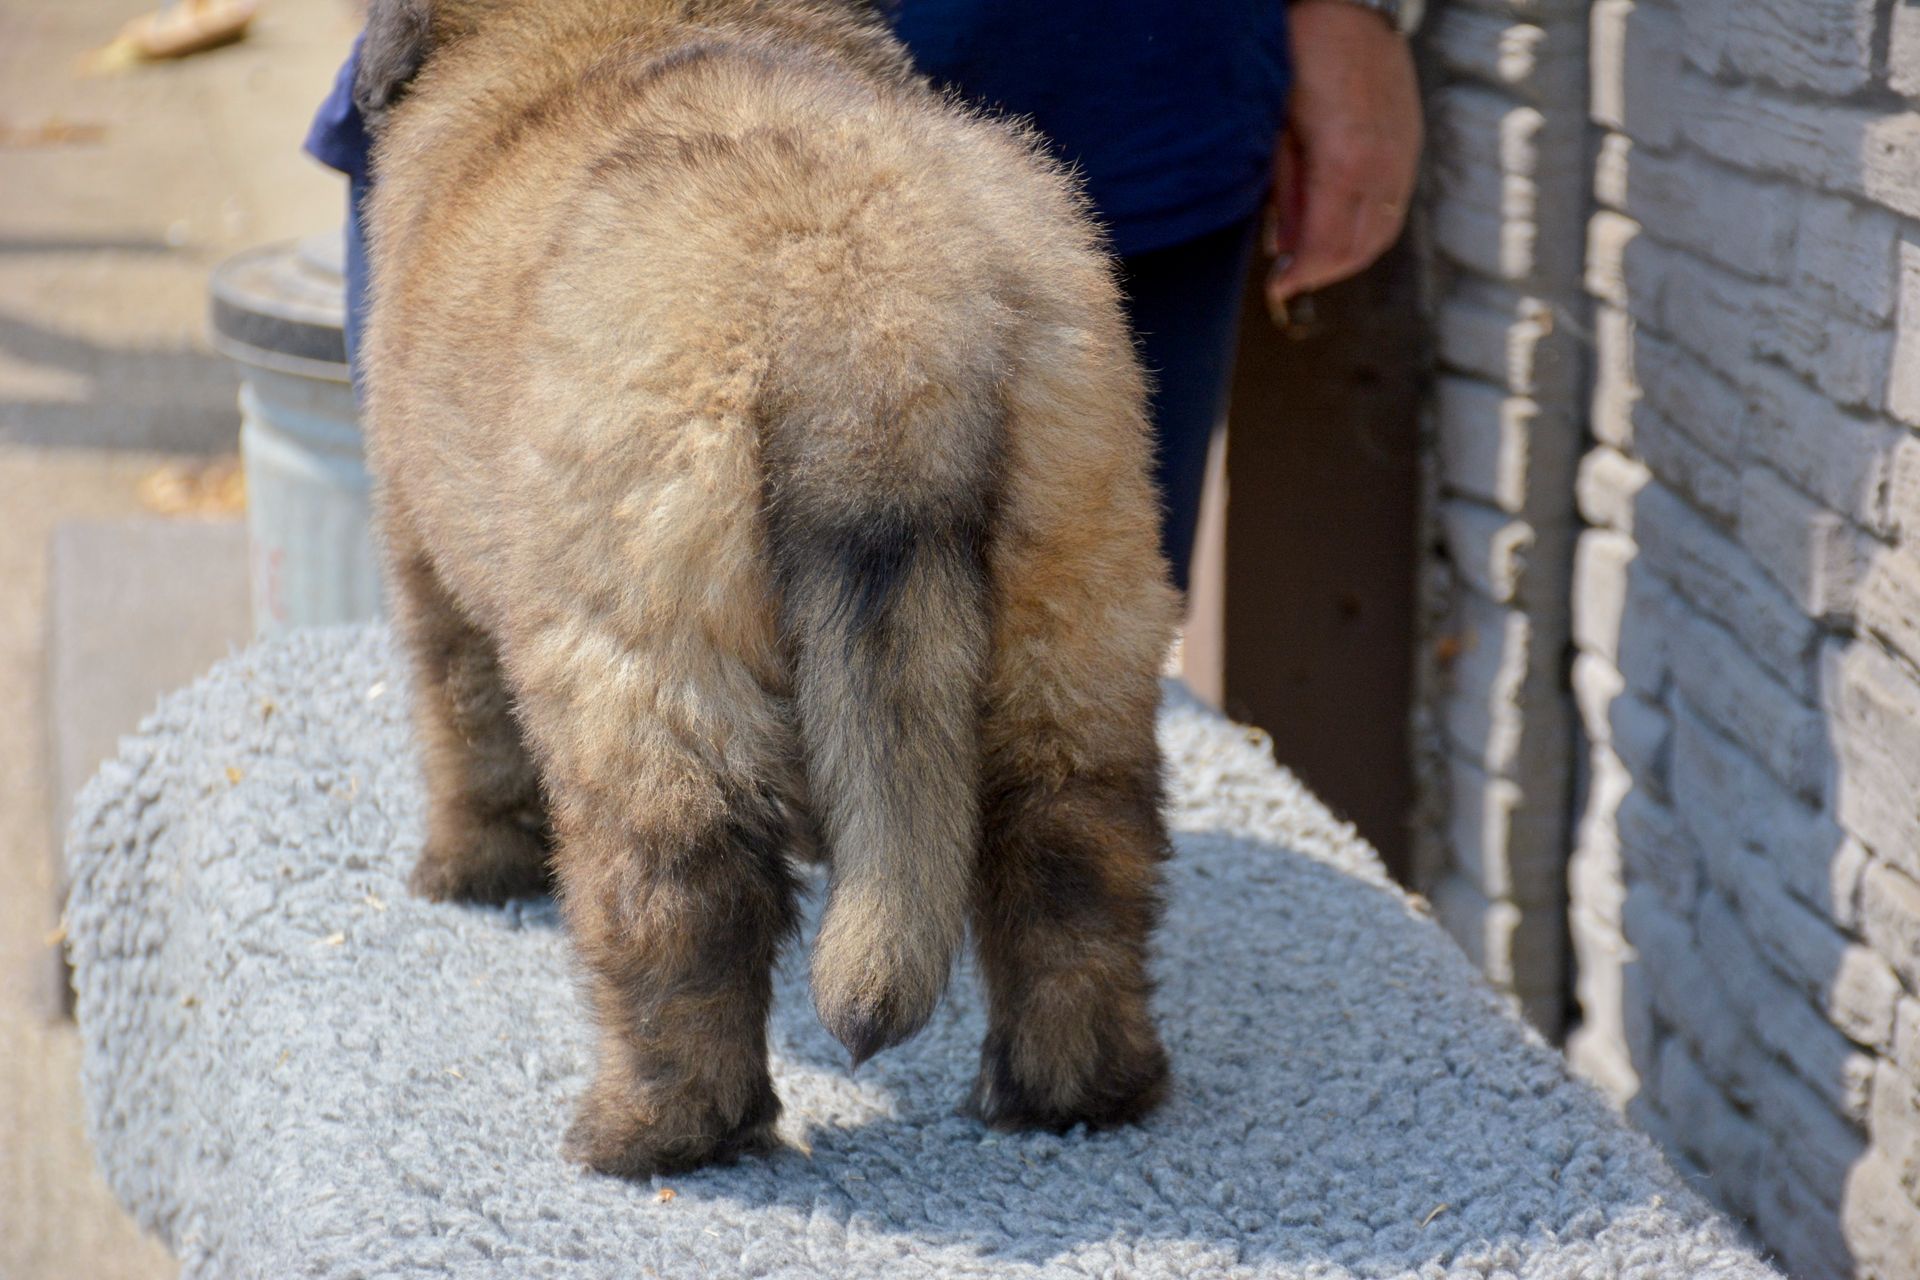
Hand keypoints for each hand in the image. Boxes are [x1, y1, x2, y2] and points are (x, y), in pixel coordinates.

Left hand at [1266, 0, 1422, 314]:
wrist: (1350, 1)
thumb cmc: (1300, 54)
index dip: (1302, 275)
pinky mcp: (1412, 141)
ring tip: (1311, 257)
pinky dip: (1367, 226)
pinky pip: (1394, 203)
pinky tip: (1337, 223)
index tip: (1277, 288)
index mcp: (1346, 161)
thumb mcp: (1274, 125)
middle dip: (1324, 272)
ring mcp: (1404, 152)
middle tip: (1291, 278)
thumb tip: (1283, 244)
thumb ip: (1284, 187)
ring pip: (1383, 230)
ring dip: (1347, 255)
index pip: (1329, 245)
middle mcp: (1384, 163)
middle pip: (1361, 247)